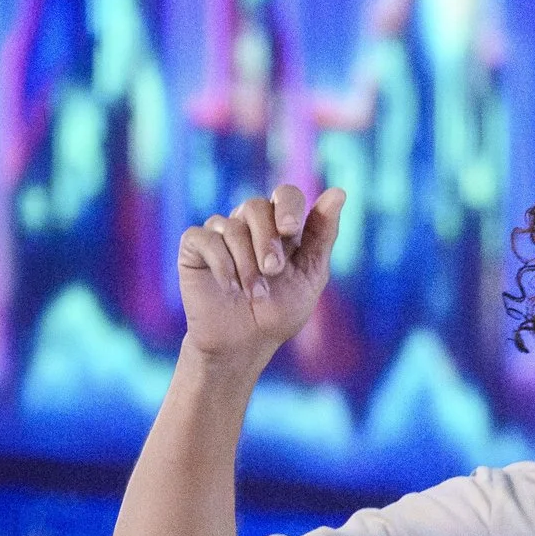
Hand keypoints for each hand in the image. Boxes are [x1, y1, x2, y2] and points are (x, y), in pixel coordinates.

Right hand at [177, 183, 344, 375]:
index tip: (290, 231)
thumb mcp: (311, 275)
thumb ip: (323, 235)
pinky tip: (229, 288)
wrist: (245, 343)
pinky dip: (221, 264)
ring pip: (231, 226)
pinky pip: (205, 238)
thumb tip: (339, 192)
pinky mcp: (195, 245)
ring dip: (246, 265)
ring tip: (253, 294)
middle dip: (267, 240)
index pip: (285, 195)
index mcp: (279, 226)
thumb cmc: (280, 311)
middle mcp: (248, 223)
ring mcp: (220, 232)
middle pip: (256, 206)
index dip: (287, 207)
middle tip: (273, 271)